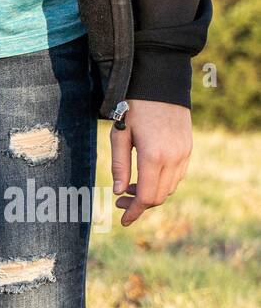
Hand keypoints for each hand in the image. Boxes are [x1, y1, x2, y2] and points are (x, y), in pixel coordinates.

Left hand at [110, 99, 192, 226]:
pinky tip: (146, 176)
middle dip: (139, 205)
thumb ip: (119, 166)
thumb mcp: (119, 136)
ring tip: (129, 187)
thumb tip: (119, 192)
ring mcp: (184, 153)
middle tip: (120, 201)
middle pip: (159, 196)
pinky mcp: (188, 148)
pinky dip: (162, 183)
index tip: (123, 221)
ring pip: (169, 188)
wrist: (160, 85)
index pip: (146, 197)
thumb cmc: (133, 109)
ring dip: (151, 194)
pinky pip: (177, 176)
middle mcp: (173, 158)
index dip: (134, 212)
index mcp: (153, 157)